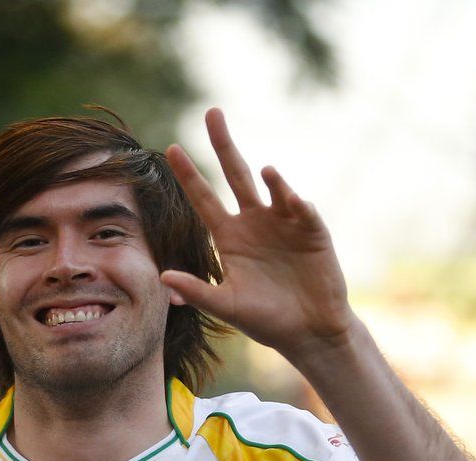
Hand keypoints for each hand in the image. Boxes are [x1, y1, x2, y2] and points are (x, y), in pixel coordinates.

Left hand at [162, 108, 353, 359]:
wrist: (308, 331)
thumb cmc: (265, 320)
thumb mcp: (226, 306)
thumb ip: (196, 292)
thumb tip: (163, 277)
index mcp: (229, 237)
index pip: (203, 199)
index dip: (189, 175)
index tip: (171, 148)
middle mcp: (254, 222)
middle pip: (236, 174)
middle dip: (223, 144)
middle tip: (212, 113)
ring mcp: (284, 223)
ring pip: (274, 190)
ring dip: (273, 181)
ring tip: (268, 174)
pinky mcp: (312, 232)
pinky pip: (304, 211)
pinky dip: (298, 204)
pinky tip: (294, 204)